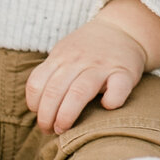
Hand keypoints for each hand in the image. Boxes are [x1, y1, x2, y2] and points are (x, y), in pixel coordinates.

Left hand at [27, 16, 153, 134]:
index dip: (34, 104)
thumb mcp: (64, 53)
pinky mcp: (125, 72)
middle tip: (49, 130)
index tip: (40, 116)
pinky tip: (107, 107)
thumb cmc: (89, 50)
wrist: (123, 29)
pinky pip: (117, 89)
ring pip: (79, 92)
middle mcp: (79, 60)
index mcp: (61, 57)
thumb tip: (37, 108)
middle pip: (55, 91)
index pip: (38, 82)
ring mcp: (102, 66)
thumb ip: (52, 73)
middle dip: (47, 116)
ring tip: (63, 130)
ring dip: (67, 115)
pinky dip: (111, 101)